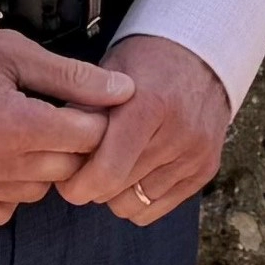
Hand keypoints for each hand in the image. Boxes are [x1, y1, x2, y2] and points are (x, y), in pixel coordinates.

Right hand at [0, 20, 131, 223]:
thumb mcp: (11, 52)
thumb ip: (72, 76)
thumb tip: (126, 90)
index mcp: (17, 125)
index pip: (89, 137)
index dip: (94, 118)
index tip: (86, 104)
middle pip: (68, 168)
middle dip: (70, 143)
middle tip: (54, 115)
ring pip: (37, 192)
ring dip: (40, 167)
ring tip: (19, 132)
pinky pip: (1, 209)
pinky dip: (7, 190)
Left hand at [59, 34, 235, 224]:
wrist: (202, 56)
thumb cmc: (146, 62)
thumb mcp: (107, 73)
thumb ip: (83, 112)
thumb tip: (57, 154)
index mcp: (149, 106)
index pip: (107, 172)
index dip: (77, 185)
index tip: (65, 179)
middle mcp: (178, 134)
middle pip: (117, 191)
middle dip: (92, 186)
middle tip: (86, 166)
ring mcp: (196, 154)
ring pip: (135, 205)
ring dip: (116, 193)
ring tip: (114, 166)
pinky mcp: (206, 169)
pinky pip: (157, 208)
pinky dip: (139, 198)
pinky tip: (135, 173)